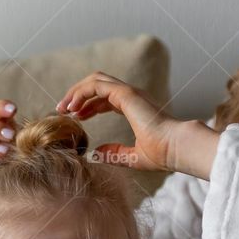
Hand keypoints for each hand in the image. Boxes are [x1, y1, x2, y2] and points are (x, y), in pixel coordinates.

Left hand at [56, 72, 220, 178]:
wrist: (176, 148)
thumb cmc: (162, 154)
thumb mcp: (132, 157)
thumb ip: (115, 153)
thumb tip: (96, 153)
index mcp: (134, 107)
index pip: (105, 98)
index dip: (88, 105)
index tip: (75, 117)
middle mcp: (131, 96)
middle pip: (97, 85)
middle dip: (77, 95)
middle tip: (62, 110)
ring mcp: (129, 93)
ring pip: (95, 81)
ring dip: (76, 91)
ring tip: (63, 107)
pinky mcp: (126, 94)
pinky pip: (97, 86)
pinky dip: (82, 92)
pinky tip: (73, 107)